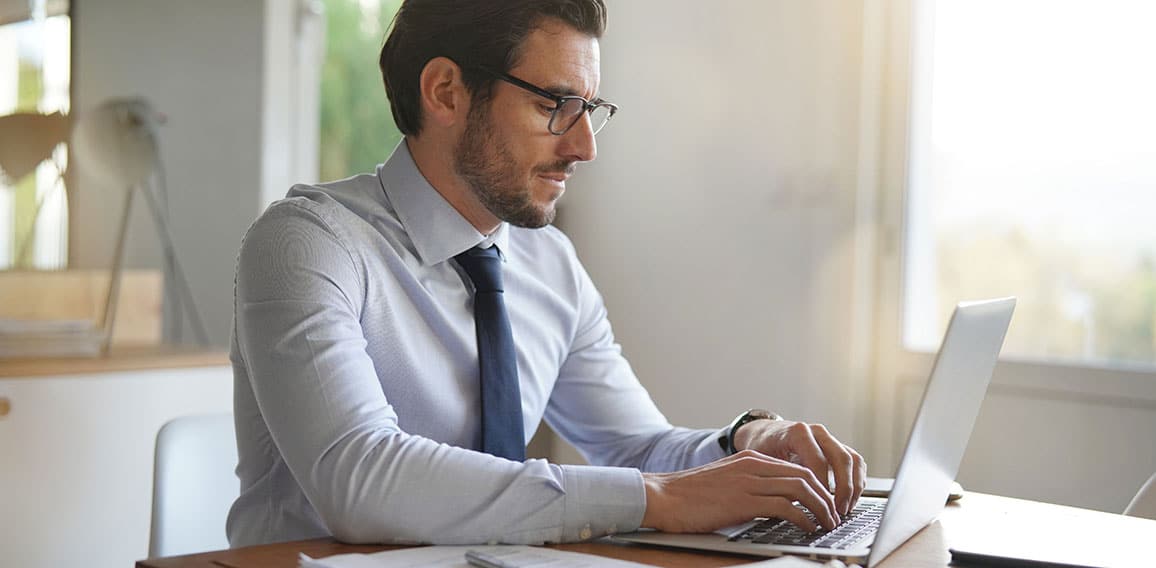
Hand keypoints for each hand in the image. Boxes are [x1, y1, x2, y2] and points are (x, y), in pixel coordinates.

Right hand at [640, 450, 838, 533]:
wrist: (663, 496)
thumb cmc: (689, 495)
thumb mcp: (726, 482)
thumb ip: (750, 487)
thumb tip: (775, 506)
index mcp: (750, 459)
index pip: (795, 468)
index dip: (817, 486)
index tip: (826, 503)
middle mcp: (753, 466)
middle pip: (804, 475)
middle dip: (825, 496)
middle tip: (834, 515)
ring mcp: (749, 482)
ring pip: (800, 489)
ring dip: (820, 508)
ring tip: (828, 523)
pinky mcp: (743, 501)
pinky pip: (785, 507)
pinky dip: (803, 517)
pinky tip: (807, 527)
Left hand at [734, 419, 865, 515]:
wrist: (765, 434)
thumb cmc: (763, 448)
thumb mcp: (764, 462)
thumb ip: (780, 477)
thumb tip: (794, 503)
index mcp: (798, 433)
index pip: (819, 460)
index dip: (823, 485)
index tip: (822, 505)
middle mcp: (817, 432)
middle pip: (842, 458)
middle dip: (844, 488)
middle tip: (838, 510)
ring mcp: (829, 438)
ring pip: (853, 460)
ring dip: (854, 486)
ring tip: (846, 508)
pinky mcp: (837, 447)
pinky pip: (855, 462)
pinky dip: (857, 481)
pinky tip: (850, 499)